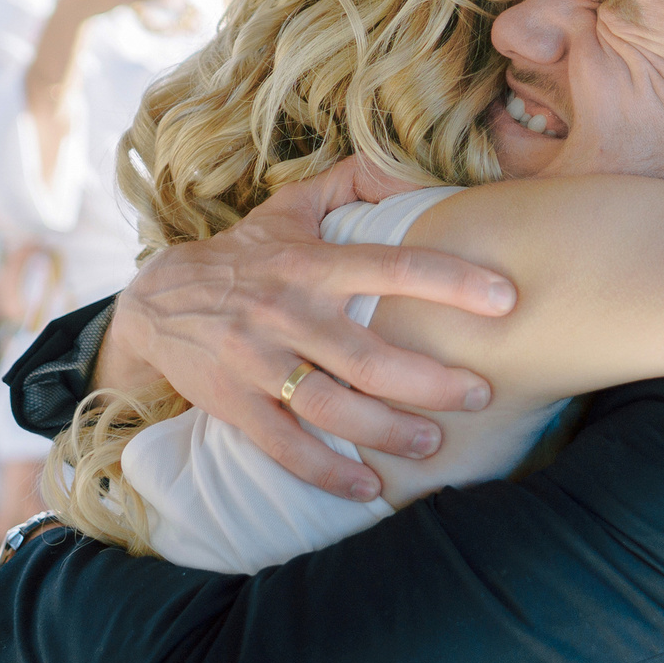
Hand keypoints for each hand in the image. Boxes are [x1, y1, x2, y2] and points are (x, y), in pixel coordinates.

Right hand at [102, 157, 514, 500]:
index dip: (451, 282)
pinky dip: (327, 472)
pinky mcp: (236, 403)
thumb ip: (351, 182)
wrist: (157, 301)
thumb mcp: (290, 207)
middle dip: (432, 381)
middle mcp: (289, 311)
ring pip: (332, 406)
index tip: (506, 299)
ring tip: (434, 444)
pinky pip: (286, 446)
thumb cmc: (245, 256)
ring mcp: (260, 361)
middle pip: (370, 356)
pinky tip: (367, 489)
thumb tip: (411, 173)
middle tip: (481, 393)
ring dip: (389, 431)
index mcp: (312, 263)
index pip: (392, 265)